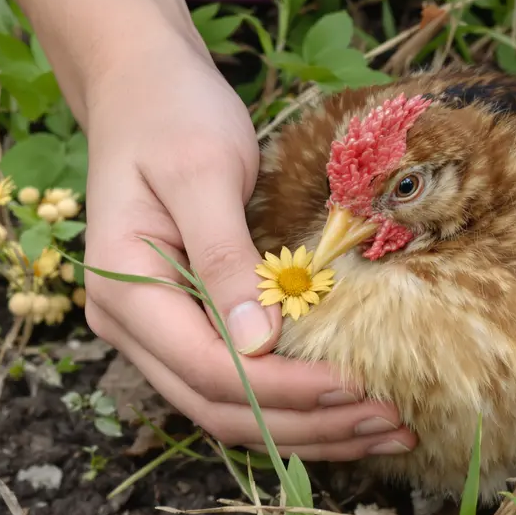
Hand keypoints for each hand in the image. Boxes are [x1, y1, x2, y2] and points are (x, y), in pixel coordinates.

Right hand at [80, 37, 415, 459]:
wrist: (140, 86)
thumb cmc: (171, 114)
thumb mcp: (202, 170)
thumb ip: (224, 256)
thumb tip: (259, 343)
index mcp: (124, 288)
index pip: (209, 368)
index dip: (285, 388)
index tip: (358, 384)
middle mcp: (128, 324)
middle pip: (219, 405)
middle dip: (306, 423)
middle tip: (391, 423)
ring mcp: (152, 329)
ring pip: (227, 406)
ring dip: (304, 425)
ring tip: (383, 428)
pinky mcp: (182, 321)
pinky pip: (233, 380)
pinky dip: (289, 399)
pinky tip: (343, 403)